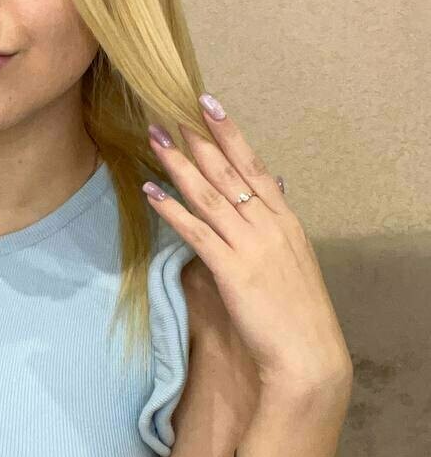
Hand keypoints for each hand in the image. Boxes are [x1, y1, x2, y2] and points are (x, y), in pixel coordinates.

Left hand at [143, 95, 352, 390]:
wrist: (306, 353)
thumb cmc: (296, 313)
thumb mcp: (293, 260)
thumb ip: (276, 226)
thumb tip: (271, 195)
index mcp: (285, 220)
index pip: (254, 165)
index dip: (230, 133)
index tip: (208, 103)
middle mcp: (269, 225)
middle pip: (229, 171)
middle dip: (197, 138)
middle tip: (169, 109)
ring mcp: (251, 245)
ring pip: (210, 195)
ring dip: (179, 164)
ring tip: (155, 138)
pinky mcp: (232, 270)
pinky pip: (197, 232)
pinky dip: (172, 209)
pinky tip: (150, 192)